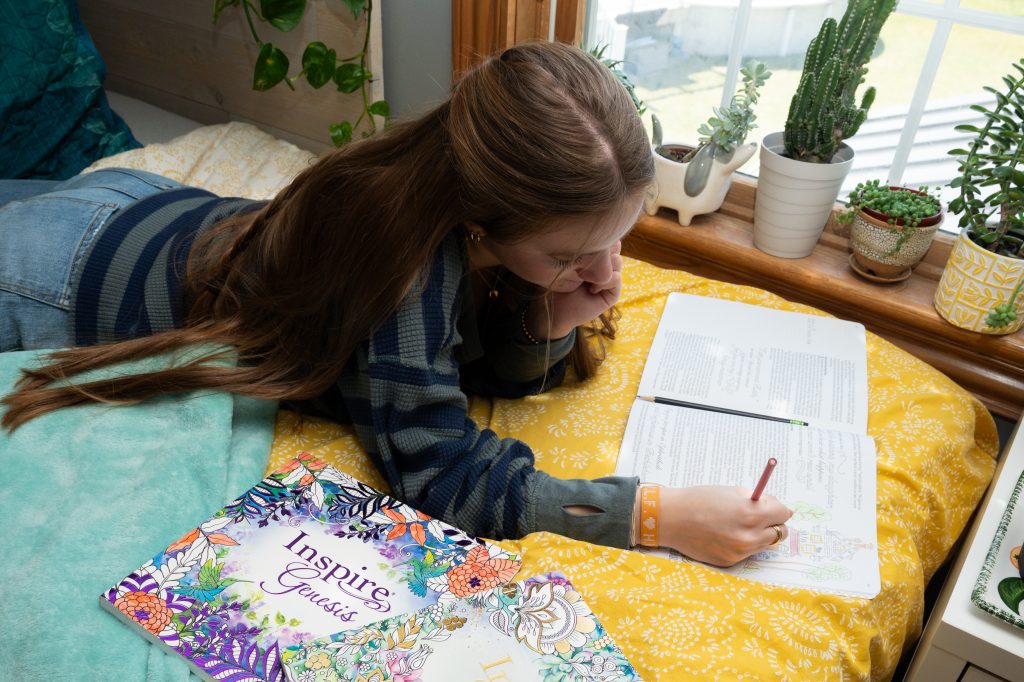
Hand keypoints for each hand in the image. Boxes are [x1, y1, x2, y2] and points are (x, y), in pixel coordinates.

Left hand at [526, 241, 622, 339]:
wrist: (557, 308)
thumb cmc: (559, 282)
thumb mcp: (573, 260)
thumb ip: (589, 249)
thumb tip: (606, 235)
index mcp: (597, 257)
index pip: (608, 240)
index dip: (600, 241)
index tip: (583, 249)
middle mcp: (606, 267)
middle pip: (614, 248)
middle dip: (600, 253)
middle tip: (582, 263)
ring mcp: (611, 280)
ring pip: (617, 261)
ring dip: (600, 267)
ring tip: (584, 277)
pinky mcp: (613, 294)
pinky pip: (616, 278)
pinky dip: (604, 281)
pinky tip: (591, 288)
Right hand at [650, 485, 793, 566]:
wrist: (671, 518)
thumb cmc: (699, 499)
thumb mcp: (731, 491)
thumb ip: (756, 499)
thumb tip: (773, 506)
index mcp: (751, 514)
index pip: (783, 514)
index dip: (778, 508)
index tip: (773, 506)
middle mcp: (749, 536)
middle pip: (780, 533)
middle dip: (774, 523)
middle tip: (761, 517)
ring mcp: (740, 552)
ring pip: (765, 544)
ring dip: (760, 535)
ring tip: (740, 525)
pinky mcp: (730, 562)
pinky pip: (747, 553)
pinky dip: (743, 544)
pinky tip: (725, 535)